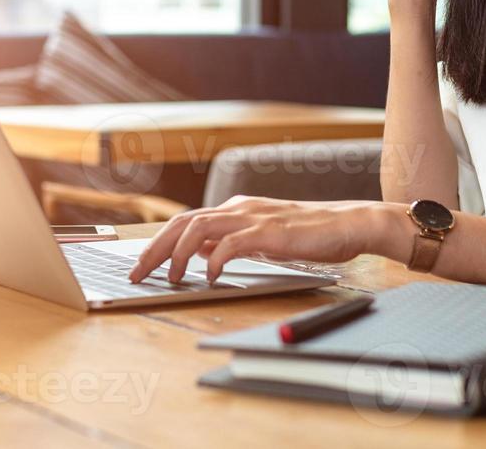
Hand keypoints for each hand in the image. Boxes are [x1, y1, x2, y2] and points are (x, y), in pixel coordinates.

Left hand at [127, 196, 405, 283]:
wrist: (348, 223)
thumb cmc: (309, 234)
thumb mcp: (261, 237)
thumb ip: (231, 240)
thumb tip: (199, 252)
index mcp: (235, 208)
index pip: (185, 221)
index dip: (158, 242)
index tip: (142, 264)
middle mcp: (238, 207)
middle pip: (182, 223)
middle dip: (154, 249)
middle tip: (137, 274)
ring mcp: (252, 217)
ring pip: (198, 228)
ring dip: (176, 254)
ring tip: (169, 278)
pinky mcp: (268, 231)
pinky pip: (230, 243)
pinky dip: (214, 260)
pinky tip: (210, 277)